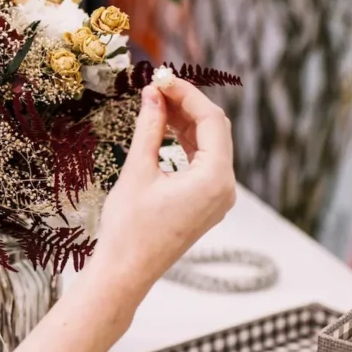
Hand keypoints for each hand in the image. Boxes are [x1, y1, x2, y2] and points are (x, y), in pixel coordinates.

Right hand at [96, 80, 235, 286]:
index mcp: (215, 178)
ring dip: (185, 123)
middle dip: (188, 106)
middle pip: (215, 131)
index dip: (187, 94)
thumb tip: (153, 95)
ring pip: (209, 146)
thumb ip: (149, 128)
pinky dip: (185, 144)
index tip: (161, 79)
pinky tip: (164, 129)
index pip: (211, 120)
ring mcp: (218, 198)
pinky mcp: (207, 204)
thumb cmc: (129, 227)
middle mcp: (225, 188)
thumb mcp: (138, 171)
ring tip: (157, 104)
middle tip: (157, 87)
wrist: (125, 272)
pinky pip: (203, 164)